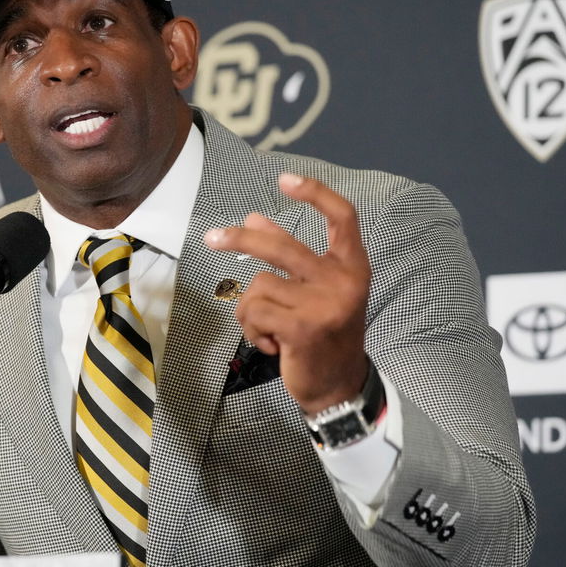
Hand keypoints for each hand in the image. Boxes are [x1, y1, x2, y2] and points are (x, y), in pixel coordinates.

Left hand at [204, 173, 369, 414]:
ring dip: (253, 309)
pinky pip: (254, 311)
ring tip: (270, 329)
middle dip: (240, 239)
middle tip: (212, 238)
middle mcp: (344, 280)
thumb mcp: (315, 290)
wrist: (338, 387)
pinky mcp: (302, 327)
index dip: (315, 192)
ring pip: (259, 285)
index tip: (284, 179)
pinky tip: (272, 344)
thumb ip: (290, 254)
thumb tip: (254, 218)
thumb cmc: (324, 333)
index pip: (342, 216)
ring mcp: (324, 304)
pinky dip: (252, 329)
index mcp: (353, 266)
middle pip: (281, 246)